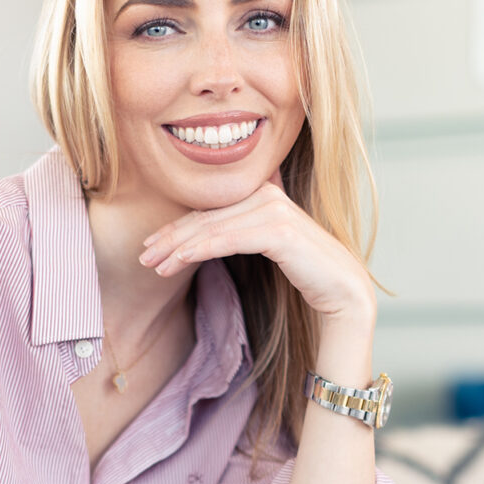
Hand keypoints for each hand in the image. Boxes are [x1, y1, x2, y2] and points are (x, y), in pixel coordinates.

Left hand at [138, 180, 374, 325]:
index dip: (177, 227)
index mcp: (263, 193)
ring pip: (213, 228)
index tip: (150, 245)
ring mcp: (274, 209)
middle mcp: (268, 194)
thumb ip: (242, 232)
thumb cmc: (305, 271)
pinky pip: (228, 239)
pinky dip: (200, 249)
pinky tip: (178, 261)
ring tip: (154, 265)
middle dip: (170, 238)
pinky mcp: (279, 230)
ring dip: (178, 247)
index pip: (210, 210)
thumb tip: (206, 236)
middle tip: (142, 256)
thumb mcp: (267, 246)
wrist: (342, 290)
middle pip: (207, 217)